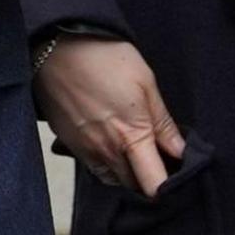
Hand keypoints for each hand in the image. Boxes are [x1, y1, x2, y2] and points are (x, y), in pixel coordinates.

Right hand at [35, 37, 184, 195]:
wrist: (55, 46)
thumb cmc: (103, 57)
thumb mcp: (145, 82)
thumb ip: (163, 122)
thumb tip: (179, 150)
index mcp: (131, 136)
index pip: (153, 185)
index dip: (167, 187)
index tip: (176, 175)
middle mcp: (106, 151)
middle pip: (133, 186)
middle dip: (147, 178)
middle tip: (157, 157)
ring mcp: (84, 150)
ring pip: (111, 179)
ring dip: (126, 173)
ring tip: (133, 150)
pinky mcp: (67, 144)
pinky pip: (91, 166)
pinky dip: (105, 163)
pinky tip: (109, 142)